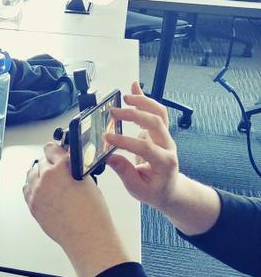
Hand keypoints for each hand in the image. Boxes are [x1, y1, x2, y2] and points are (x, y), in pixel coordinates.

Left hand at [23, 142, 130, 276]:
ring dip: (39, 175)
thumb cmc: (92, 213)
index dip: (56, 150)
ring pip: (31, 174)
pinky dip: (33, 188)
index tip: (57, 151)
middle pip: (41, 161)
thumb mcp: (88, 181)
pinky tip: (44, 192)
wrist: (86, 236)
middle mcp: (47, 176)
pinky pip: (27, 189)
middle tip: (58, 172)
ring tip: (51, 183)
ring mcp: (37, 190)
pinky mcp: (31, 204)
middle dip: (49, 164)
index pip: (52, 148)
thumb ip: (73, 168)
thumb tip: (66, 161)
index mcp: (63, 167)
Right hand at [103, 81, 181, 211]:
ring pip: (159, 113)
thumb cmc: (154, 189)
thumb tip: (110, 158)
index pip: (145, 147)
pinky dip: (144, 98)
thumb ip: (125, 173)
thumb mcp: (137, 189)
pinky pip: (155, 112)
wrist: (169, 188)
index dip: (125, 141)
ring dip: (142, 102)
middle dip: (133, 114)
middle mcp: (167, 146)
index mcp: (164, 162)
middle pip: (155, 122)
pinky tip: (134, 87)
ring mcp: (164, 137)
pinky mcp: (158, 131)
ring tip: (125, 98)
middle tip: (113, 113)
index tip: (107, 138)